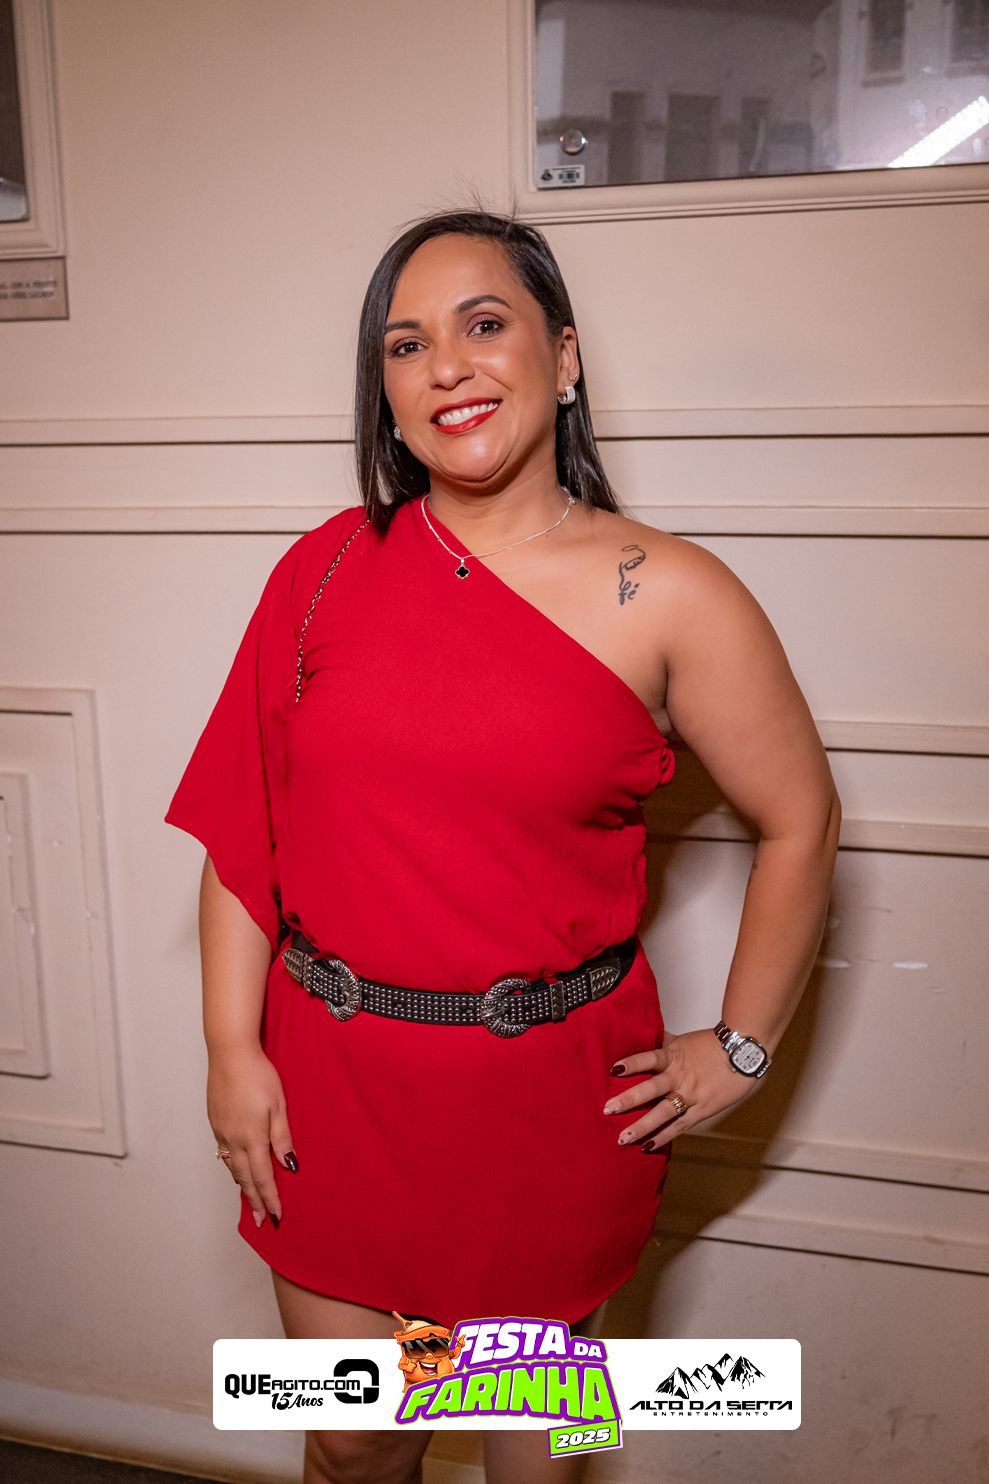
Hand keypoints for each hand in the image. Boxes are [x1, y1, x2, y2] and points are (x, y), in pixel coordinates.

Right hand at [208, 1042, 295, 1227]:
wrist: (230, 1053)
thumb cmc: (258, 1075)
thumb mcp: (278, 1105)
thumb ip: (282, 1137)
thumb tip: (289, 1165)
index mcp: (252, 1137)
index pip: (263, 1177)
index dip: (270, 1198)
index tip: (276, 1215)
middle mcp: (233, 1139)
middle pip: (245, 1178)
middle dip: (254, 1201)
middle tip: (261, 1220)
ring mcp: (221, 1131)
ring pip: (232, 1167)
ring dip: (242, 1186)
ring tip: (250, 1201)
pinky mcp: (215, 1122)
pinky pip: (225, 1153)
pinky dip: (233, 1167)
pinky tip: (238, 1169)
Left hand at [603, 1027, 763, 1151]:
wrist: (743, 1053)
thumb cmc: (712, 1045)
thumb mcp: (684, 1040)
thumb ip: (664, 1041)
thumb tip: (644, 1033)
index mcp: (675, 1056)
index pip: (649, 1057)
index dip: (632, 1063)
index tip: (613, 1069)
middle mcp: (680, 1076)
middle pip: (651, 1088)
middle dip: (629, 1099)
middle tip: (608, 1109)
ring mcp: (691, 1095)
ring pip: (663, 1112)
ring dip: (642, 1126)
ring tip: (623, 1137)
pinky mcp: (702, 1110)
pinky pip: (680, 1125)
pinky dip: (664, 1136)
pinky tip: (648, 1145)